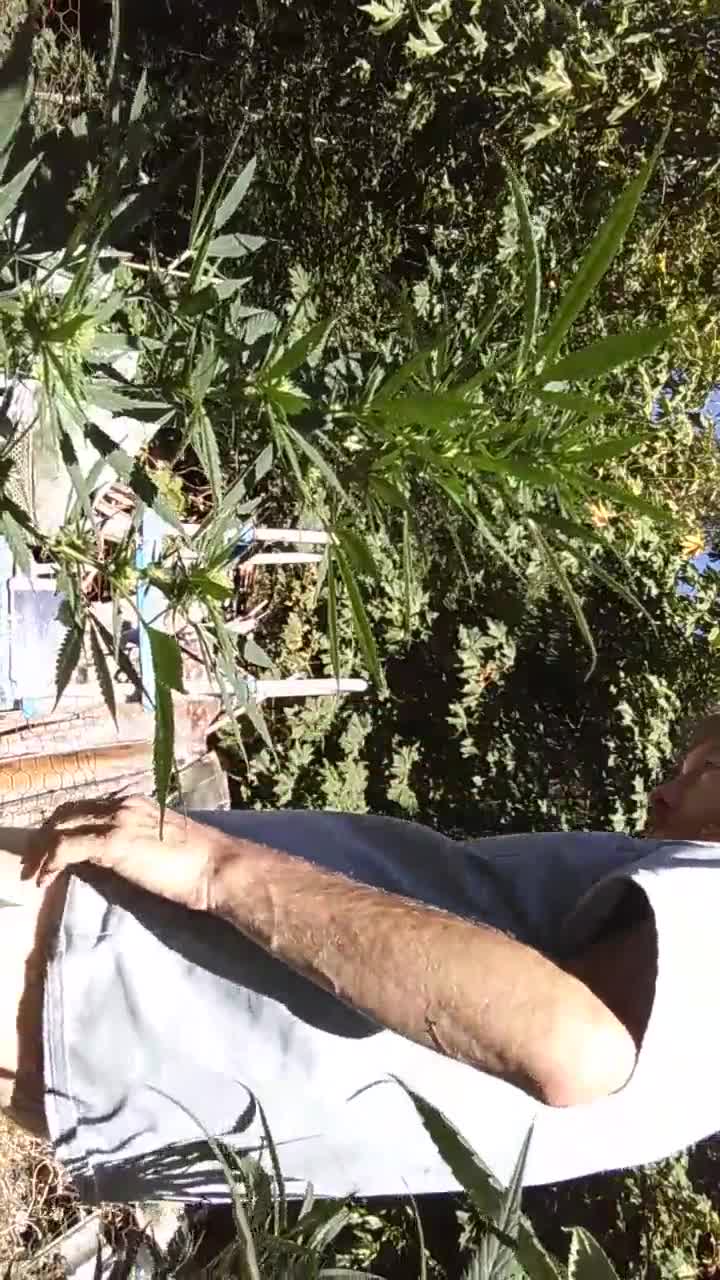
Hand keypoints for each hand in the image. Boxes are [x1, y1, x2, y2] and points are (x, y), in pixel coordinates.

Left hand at [23, 795, 221, 911]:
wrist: (217, 866)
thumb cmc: (199, 862)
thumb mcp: (162, 843)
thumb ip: (137, 840)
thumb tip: (117, 855)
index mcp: (136, 803)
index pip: (87, 807)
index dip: (65, 825)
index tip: (53, 847)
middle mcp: (123, 805)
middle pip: (67, 812)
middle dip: (46, 836)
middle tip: (34, 862)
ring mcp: (117, 821)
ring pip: (62, 827)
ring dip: (42, 851)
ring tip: (34, 874)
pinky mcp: (113, 843)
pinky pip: (67, 848)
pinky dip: (50, 863)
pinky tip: (44, 880)